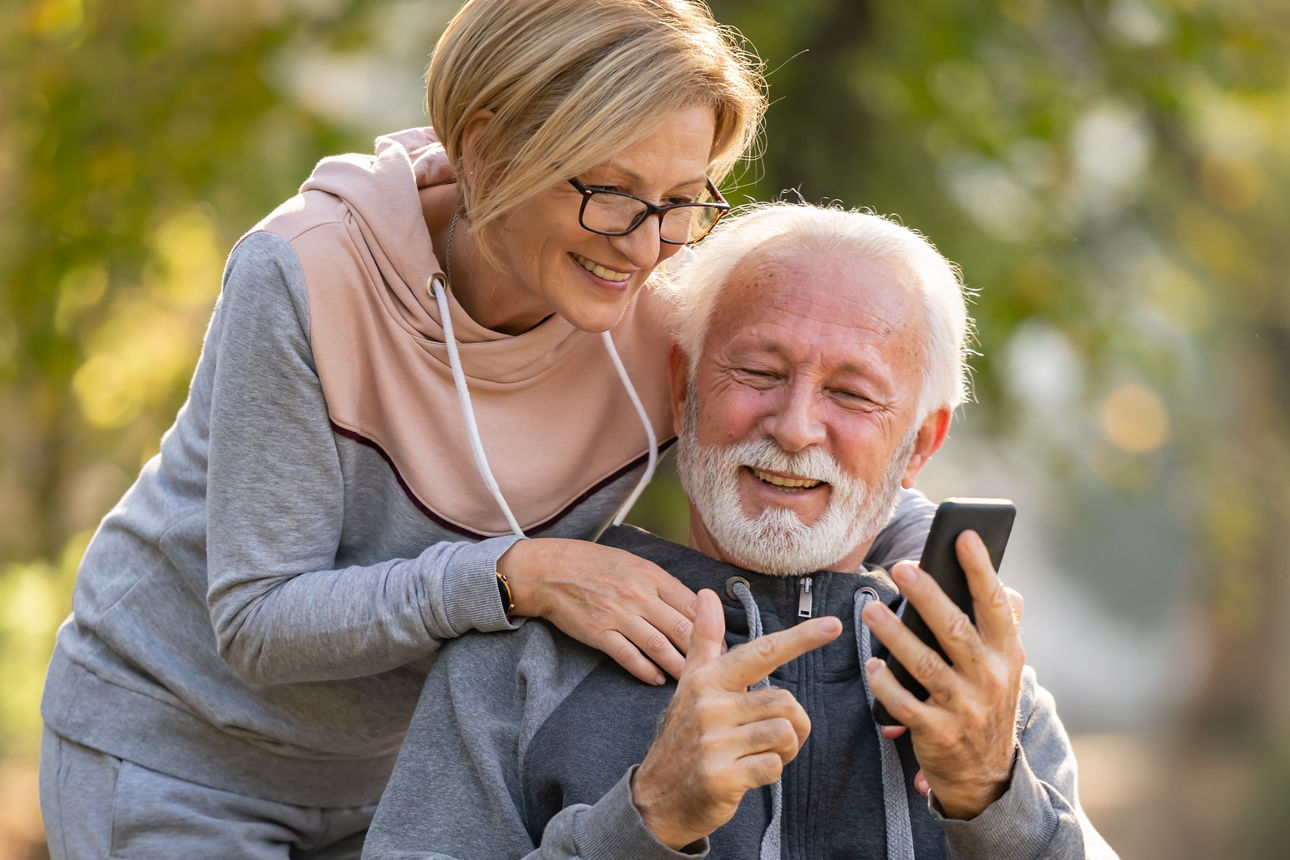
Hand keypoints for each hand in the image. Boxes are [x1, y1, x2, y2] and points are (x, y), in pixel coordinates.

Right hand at [497, 538, 697, 684]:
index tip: (722, 643)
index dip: (711, 627)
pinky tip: (657, 679)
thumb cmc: (593, 564)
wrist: (549, 570)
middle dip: (703, 651)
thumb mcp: (633, 563)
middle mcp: (638, 595)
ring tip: (692, 680)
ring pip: (659, 646)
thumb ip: (661, 584)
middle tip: (717, 667)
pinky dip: (646, 671)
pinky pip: (629, 656)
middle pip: (681, 628)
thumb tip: (692, 604)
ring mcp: (618, 615)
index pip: (692, 605)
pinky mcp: (599, 633)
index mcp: (651, 575)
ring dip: (679, 666)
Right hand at [631, 589, 841, 848]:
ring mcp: (713, 742)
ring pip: (784, 733)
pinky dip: (771, 772)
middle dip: (793, 723)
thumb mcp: (690, 685)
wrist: (656, 800)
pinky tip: (748, 774)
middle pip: (786, 701)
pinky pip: (774, 766)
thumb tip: (705, 594)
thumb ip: (704, 641)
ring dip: (785, 749)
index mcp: (707, 680)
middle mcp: (709, 706)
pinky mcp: (721, 776)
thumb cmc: (683, 738)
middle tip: (772, 738)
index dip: (800, 638)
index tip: (834, 625)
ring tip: (759, 754)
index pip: (762, 652)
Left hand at [861, 530, 1024, 818]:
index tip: (963, 535)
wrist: (987, 776)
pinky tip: (872, 664)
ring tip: (869, 609)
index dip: (980, 569)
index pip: (995, 604)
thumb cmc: (988, 703)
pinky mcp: (938, 733)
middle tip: (901, 567)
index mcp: (1006, 654)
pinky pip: (905, 704)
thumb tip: (1010, 589)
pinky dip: (887, 684)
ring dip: (895, 635)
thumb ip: (1004, 628)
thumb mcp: (1005, 667)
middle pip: (955, 630)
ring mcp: (964, 708)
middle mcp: (989, 678)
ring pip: (925, 665)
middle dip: (928, 596)